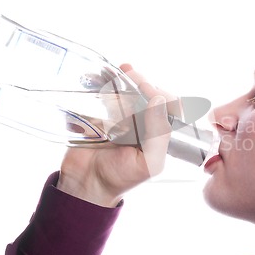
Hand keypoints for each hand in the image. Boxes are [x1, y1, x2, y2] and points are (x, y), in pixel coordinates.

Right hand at [57, 64, 173, 206]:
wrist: (85, 184)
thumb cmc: (120, 178)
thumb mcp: (148, 162)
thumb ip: (159, 135)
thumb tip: (159, 101)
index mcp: (160, 133)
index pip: (169, 106)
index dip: (160, 93)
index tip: (147, 87)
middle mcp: (144, 123)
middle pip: (148, 94)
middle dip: (141, 81)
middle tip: (130, 72)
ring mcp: (123, 118)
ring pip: (128, 91)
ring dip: (124, 78)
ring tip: (119, 70)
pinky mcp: (103, 115)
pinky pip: (107, 95)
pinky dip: (104, 83)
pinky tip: (100, 75)